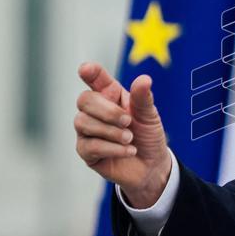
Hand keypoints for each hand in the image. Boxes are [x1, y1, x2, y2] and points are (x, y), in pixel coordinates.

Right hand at [74, 62, 172, 207]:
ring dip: (110, 131)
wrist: (152, 166)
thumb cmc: (148, 135)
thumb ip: (143, 98)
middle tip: (128, 121)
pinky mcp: (86, 152)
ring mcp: (87, 131)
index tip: (86, 69)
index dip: (90, 72)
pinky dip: (112, 148)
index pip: (95, 79)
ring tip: (129, 138)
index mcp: (110, 95)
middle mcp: (95, 110)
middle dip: (107, 111)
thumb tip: (144, 79)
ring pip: (83, 122)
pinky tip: (128, 151)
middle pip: (84, 100)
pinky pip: (89, 146)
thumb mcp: (150, 115)